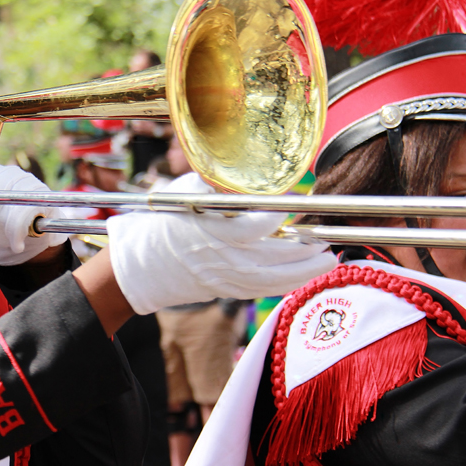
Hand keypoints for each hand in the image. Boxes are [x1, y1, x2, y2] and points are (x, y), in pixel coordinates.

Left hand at [0, 165, 69, 265]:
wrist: (35, 241)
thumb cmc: (5, 228)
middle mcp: (11, 173)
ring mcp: (29, 183)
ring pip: (5, 209)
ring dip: (1, 233)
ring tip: (5, 243)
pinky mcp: (43, 198)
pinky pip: (23, 215)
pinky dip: (16, 234)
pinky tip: (17, 244)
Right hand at [106, 173, 336, 313]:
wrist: (140, 268)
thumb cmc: (162, 225)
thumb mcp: (182, 194)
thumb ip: (212, 184)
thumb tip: (241, 174)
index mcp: (206, 231)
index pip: (247, 229)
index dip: (272, 221)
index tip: (289, 207)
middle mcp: (218, 258)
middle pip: (269, 260)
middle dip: (302, 252)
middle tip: (325, 240)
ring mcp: (223, 278)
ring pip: (270, 280)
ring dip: (302, 272)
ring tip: (326, 260)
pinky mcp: (225, 289)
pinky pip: (261, 290)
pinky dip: (285, 284)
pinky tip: (305, 275)